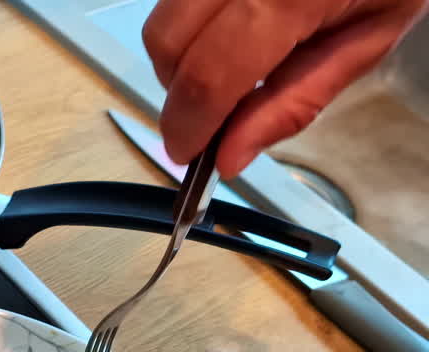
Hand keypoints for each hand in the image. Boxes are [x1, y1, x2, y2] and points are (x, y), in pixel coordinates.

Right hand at [143, 0, 428, 176]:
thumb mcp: (367, 43)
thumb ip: (295, 102)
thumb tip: (227, 157)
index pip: (210, 74)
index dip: (188, 124)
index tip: (186, 154)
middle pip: (168, 44)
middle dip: (177, 92)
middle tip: (211, 112)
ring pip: (162, 21)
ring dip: (179, 59)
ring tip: (225, 65)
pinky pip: (174, 1)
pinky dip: (191, 30)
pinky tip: (227, 33)